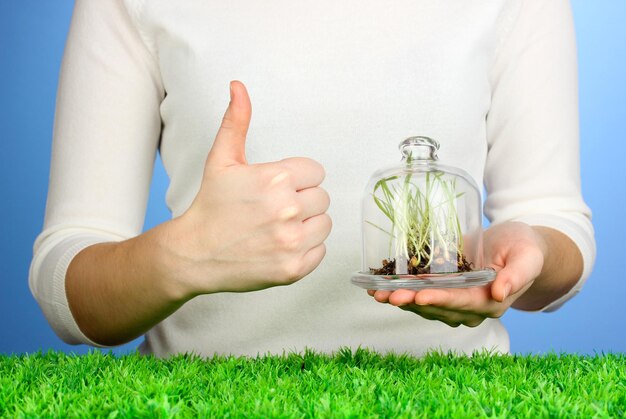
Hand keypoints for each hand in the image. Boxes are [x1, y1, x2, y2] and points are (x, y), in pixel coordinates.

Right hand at [162, 81, 331, 294]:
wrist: (194, 254)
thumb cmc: (210, 206)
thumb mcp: (221, 160)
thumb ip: (236, 122)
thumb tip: (238, 86)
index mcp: (275, 179)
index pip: (316, 172)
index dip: (297, 179)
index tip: (277, 189)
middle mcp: (287, 209)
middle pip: (322, 197)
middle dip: (302, 201)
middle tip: (274, 210)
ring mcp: (291, 242)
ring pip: (325, 223)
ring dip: (308, 225)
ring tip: (279, 227)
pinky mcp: (293, 269)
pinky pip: (321, 251)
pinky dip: (306, 250)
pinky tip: (281, 246)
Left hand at [368, 222, 545, 326]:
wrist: (517, 246)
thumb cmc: (525, 248)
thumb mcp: (528, 256)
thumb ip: (517, 275)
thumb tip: (499, 294)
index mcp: (490, 302)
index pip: (461, 303)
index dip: (439, 300)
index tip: (419, 296)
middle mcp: (470, 308)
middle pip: (437, 307)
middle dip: (411, 302)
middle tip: (388, 295)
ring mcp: (455, 302)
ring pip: (424, 305)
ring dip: (400, 300)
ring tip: (377, 293)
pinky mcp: (443, 292)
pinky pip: (419, 295)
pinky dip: (400, 292)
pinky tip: (379, 288)